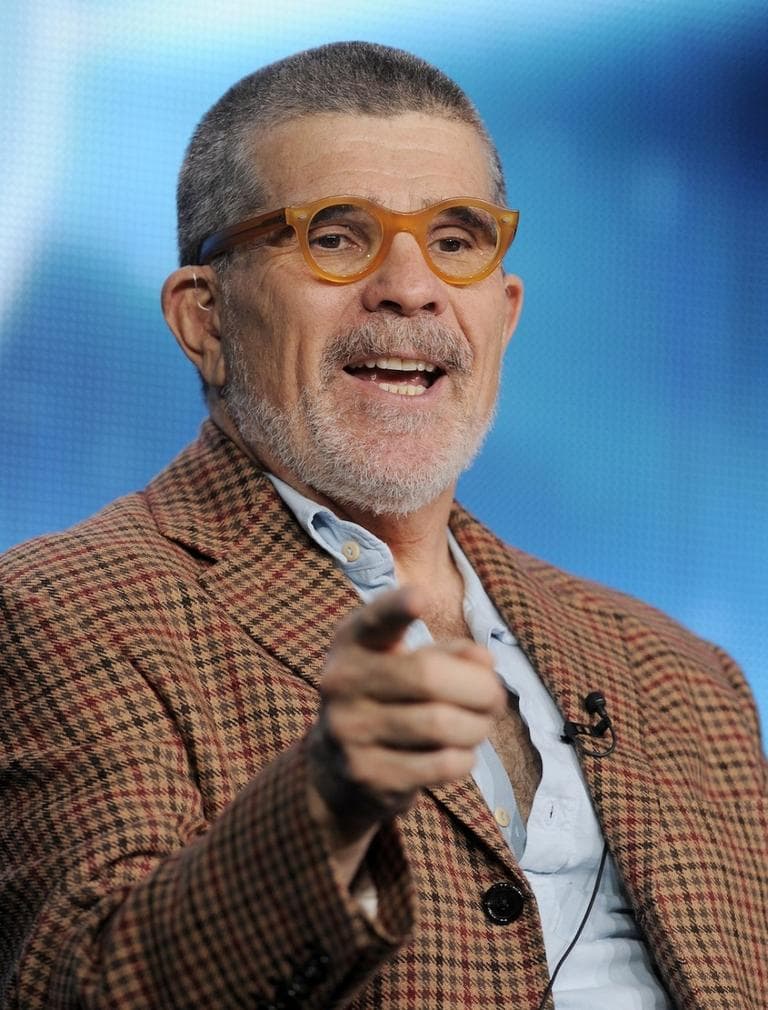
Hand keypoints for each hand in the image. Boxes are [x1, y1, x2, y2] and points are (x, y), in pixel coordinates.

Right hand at [306, 587, 505, 876]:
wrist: (336, 769)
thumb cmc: (390, 700)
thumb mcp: (409, 665)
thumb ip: (449, 654)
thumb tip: (486, 662)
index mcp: (352, 642)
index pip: (376, 620)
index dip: (397, 608)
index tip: (420, 598)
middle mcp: (341, 681)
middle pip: (429, 676)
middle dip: (480, 688)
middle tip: (497, 696)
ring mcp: (348, 730)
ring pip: (441, 724)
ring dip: (478, 727)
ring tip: (480, 726)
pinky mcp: (366, 774)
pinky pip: (440, 764)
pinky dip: (465, 759)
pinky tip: (460, 754)